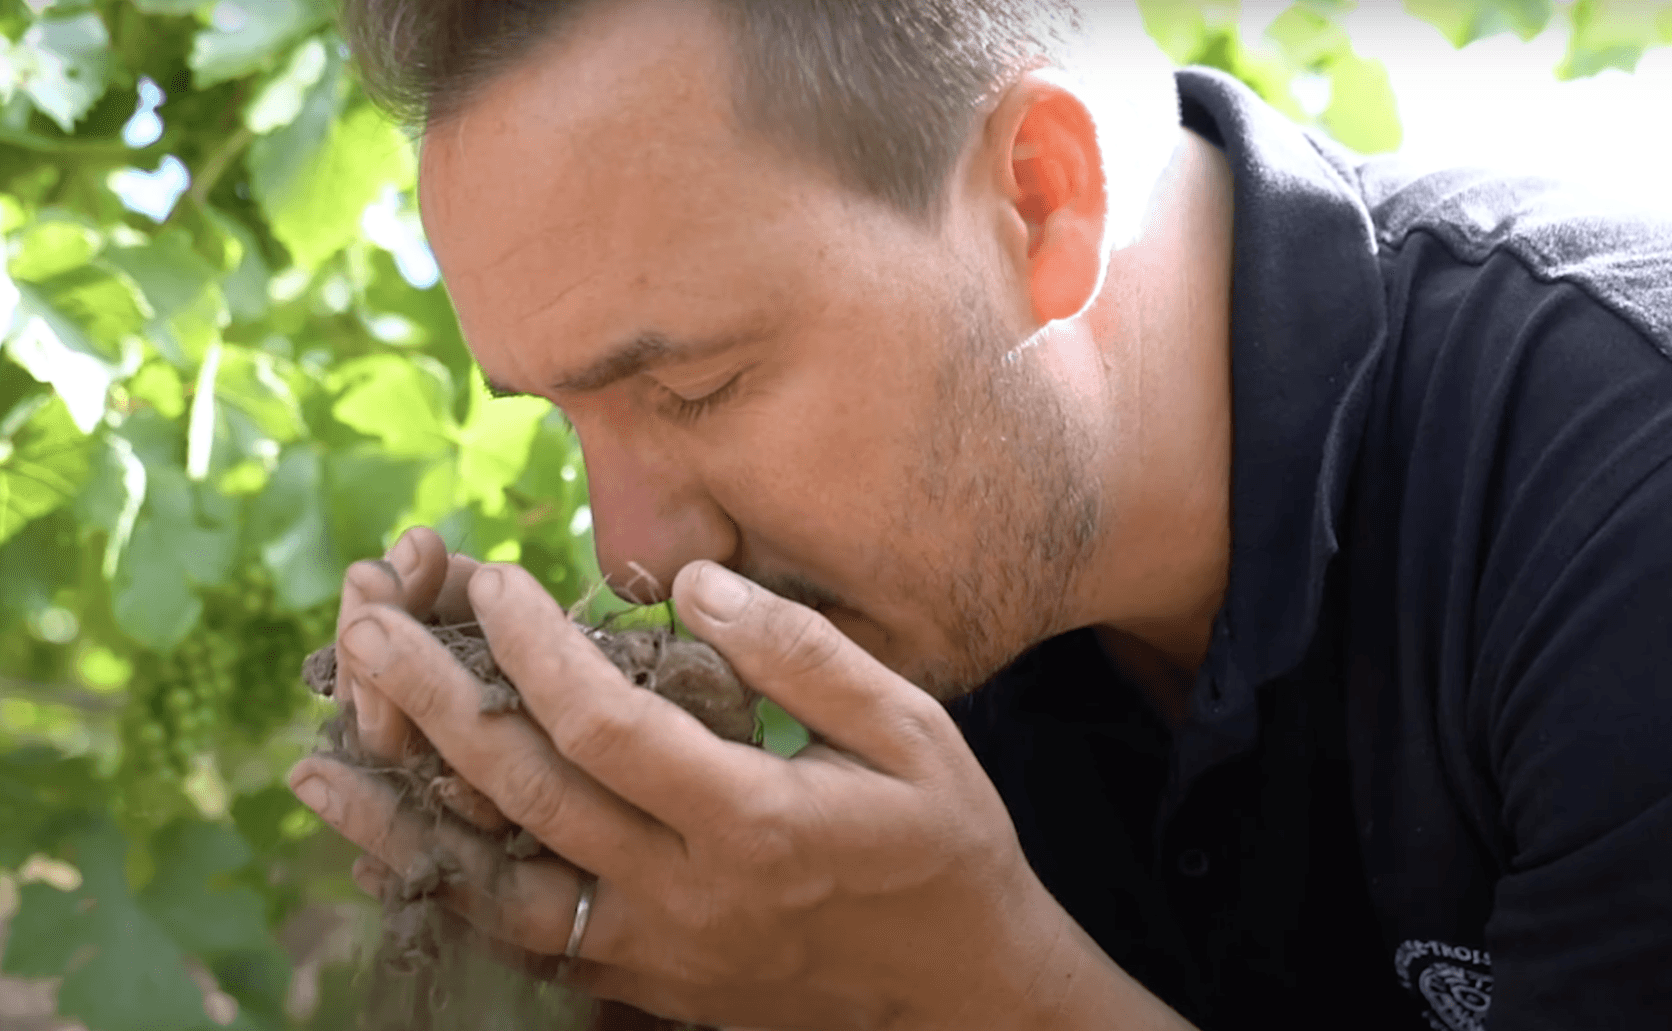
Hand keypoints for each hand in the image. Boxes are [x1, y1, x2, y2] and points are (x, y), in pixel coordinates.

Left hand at [289, 547, 1189, 1029]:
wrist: (963, 993)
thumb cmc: (946, 845)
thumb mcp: (911, 730)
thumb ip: (801, 654)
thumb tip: (690, 588)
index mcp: (752, 819)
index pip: (604, 723)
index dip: (530, 646)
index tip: (487, 579)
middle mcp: (685, 894)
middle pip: (522, 796)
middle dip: (430, 703)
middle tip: (366, 629)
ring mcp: (655, 953)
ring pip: (493, 889)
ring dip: (400, 824)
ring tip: (317, 766)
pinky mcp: (645, 986)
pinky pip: (522, 943)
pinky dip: (452, 896)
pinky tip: (401, 856)